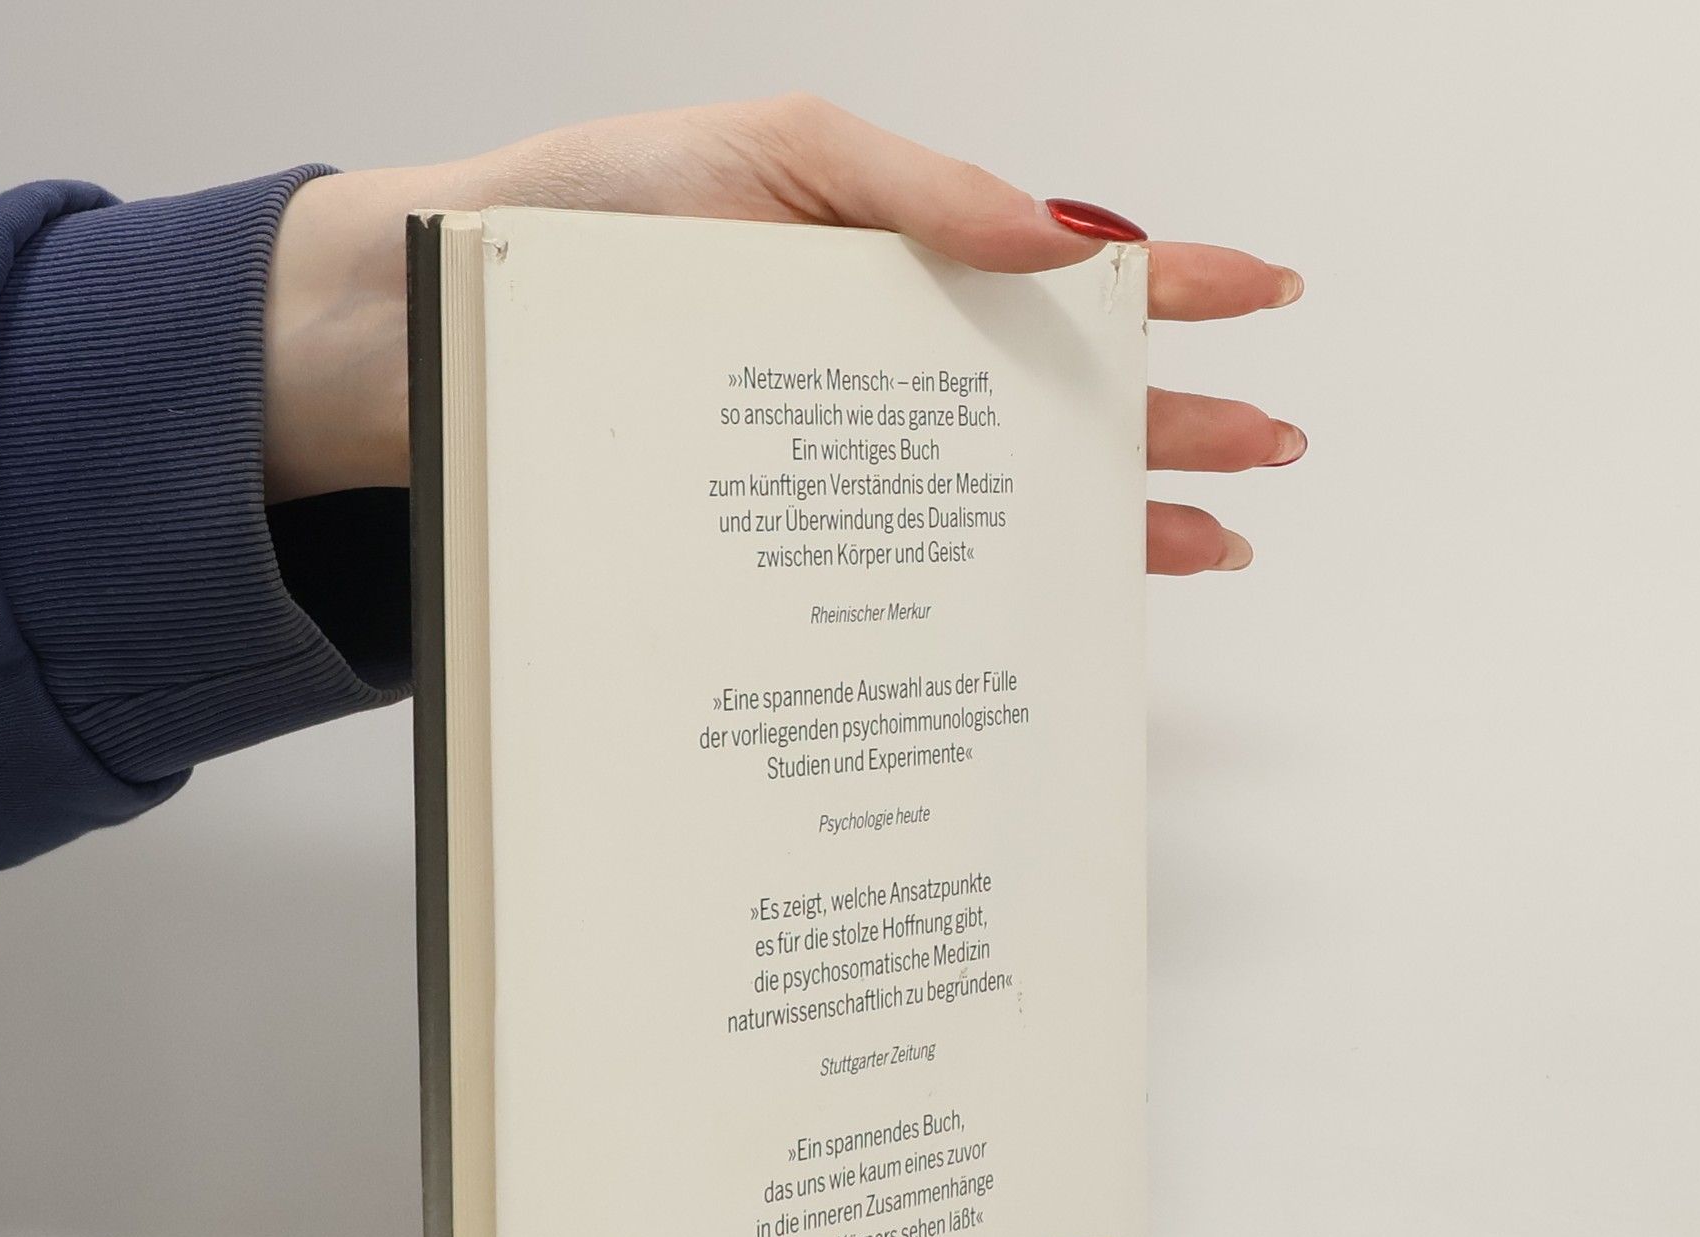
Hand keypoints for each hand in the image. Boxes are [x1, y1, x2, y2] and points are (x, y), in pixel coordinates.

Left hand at [264, 96, 1303, 573]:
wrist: (433, 333)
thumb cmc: (582, 225)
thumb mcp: (770, 157)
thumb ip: (921, 194)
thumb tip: (1069, 241)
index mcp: (885, 262)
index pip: (1057, 271)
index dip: (1167, 284)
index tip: (1266, 297)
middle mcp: (871, 368)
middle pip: (1051, 400)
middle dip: (1169, 424)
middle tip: (1266, 455)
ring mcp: (830, 460)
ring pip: (990, 496)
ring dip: (1101, 520)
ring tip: (1200, 550)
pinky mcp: (776, 540)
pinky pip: (897, 568)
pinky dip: (974, 593)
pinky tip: (1036, 616)